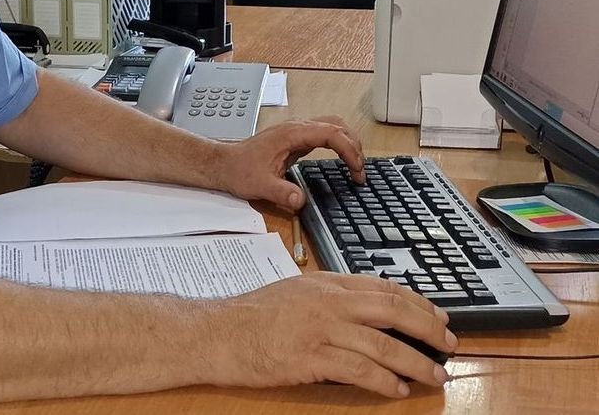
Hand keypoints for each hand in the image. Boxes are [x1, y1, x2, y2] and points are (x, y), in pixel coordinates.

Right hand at [207, 272, 455, 397]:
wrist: (221, 332)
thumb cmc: (254, 314)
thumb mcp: (296, 292)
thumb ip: (330, 297)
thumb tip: (366, 309)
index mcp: (325, 282)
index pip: (382, 287)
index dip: (416, 302)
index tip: (438, 316)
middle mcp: (328, 301)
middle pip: (391, 310)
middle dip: (427, 328)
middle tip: (449, 344)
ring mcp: (321, 329)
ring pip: (382, 343)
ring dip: (415, 361)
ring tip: (435, 375)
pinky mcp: (312, 358)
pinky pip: (359, 370)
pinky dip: (385, 380)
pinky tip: (398, 389)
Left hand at [219, 116, 363, 209]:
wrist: (224, 163)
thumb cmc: (239, 170)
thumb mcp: (260, 185)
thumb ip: (281, 192)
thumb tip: (300, 201)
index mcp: (291, 134)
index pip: (331, 133)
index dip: (349, 150)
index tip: (356, 171)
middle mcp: (296, 128)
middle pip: (337, 126)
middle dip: (354, 146)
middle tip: (360, 172)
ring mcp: (296, 131)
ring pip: (332, 126)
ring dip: (348, 142)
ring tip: (356, 166)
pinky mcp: (295, 138)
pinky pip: (324, 134)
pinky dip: (338, 144)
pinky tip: (341, 160)